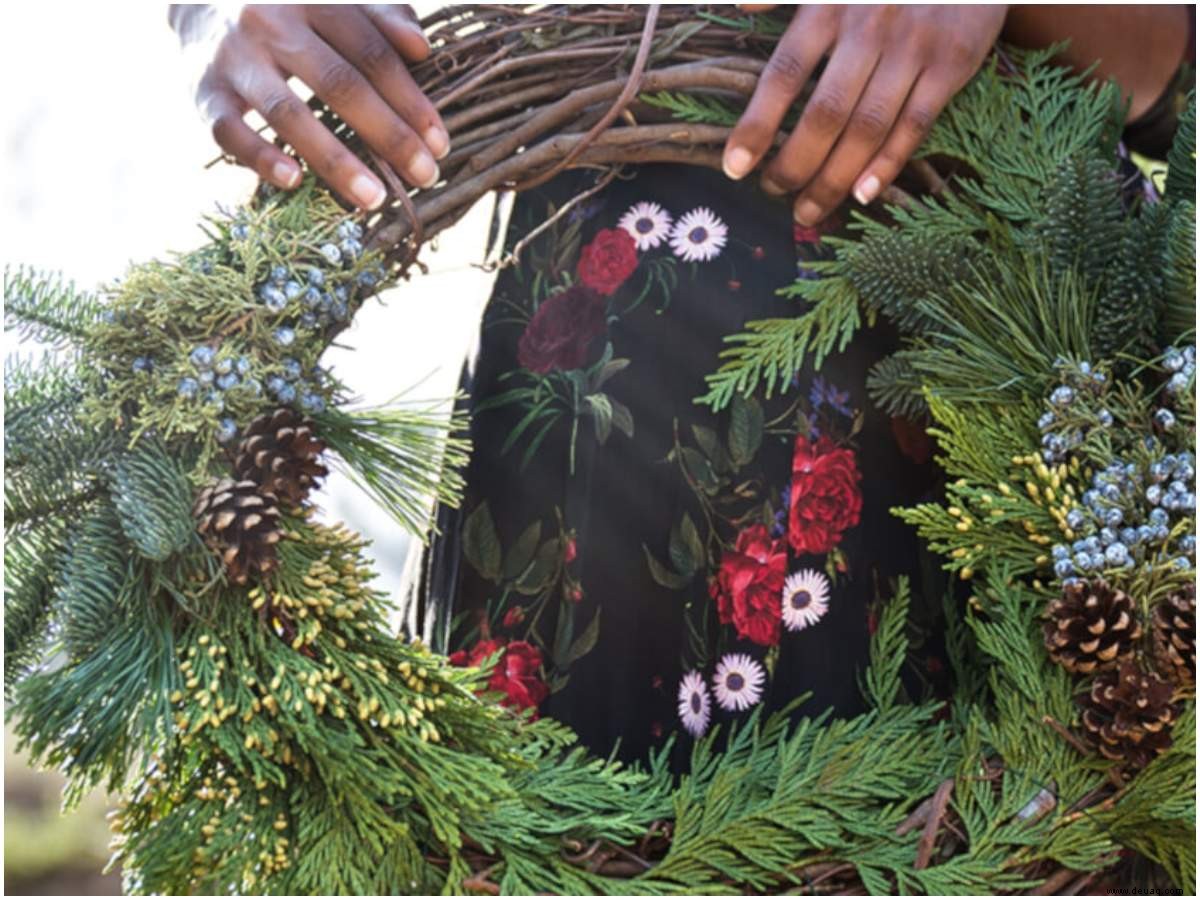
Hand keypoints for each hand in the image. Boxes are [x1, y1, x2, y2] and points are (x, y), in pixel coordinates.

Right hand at [171, 4, 448, 209]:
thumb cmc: (288, 8)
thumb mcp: (331, 0)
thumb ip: (379, 16)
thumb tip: (421, 49)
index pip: (371, 54)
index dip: (410, 100)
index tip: (439, 144)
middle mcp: (270, 22)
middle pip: (339, 85)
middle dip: (388, 135)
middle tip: (424, 175)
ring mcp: (233, 57)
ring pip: (288, 114)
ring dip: (335, 161)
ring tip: (374, 198)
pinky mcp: (203, 90)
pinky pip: (229, 130)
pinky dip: (261, 157)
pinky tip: (295, 181)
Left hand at [723, 5, 1006, 224]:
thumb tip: (741, 5)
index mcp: (829, 3)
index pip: (785, 73)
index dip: (757, 124)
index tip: (735, 166)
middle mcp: (870, 28)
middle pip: (825, 113)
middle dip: (794, 163)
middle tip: (772, 191)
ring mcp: (913, 48)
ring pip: (866, 128)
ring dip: (833, 177)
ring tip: (807, 209)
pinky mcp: (952, 62)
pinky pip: (915, 124)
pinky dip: (887, 163)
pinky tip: (861, 195)